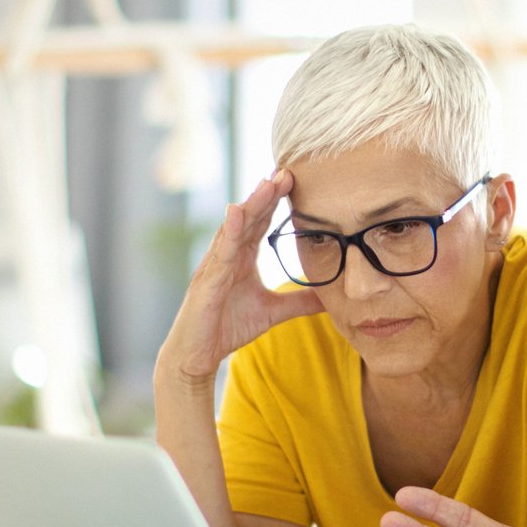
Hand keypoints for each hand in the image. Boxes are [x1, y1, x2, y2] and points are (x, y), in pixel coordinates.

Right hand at [157, 171, 322, 382]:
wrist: (196, 355)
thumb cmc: (227, 327)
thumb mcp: (272, 312)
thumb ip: (299, 301)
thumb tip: (330, 297)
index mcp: (242, 257)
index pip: (261, 222)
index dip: (276, 201)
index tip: (295, 179)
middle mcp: (227, 255)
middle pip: (249, 218)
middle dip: (267, 194)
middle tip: (287, 171)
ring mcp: (215, 265)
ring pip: (235, 229)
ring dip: (251, 205)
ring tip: (266, 183)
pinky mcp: (207, 282)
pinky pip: (219, 253)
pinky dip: (228, 231)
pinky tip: (236, 211)